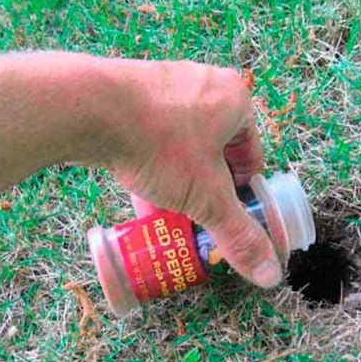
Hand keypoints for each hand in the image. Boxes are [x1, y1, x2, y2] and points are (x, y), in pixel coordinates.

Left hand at [105, 60, 281, 287]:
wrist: (90, 109)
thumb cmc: (161, 145)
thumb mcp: (207, 197)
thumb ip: (239, 236)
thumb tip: (271, 275)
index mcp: (235, 100)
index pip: (251, 157)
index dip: (242, 193)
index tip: (227, 215)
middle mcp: (205, 86)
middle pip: (215, 154)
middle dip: (207, 190)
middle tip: (197, 217)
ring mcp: (167, 86)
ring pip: (183, 148)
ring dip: (181, 183)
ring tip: (170, 213)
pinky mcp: (134, 94)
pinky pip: (155, 138)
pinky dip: (155, 168)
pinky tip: (144, 198)